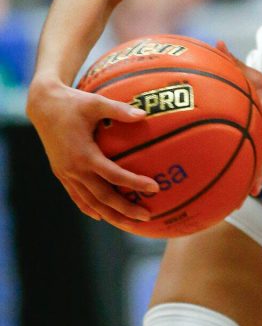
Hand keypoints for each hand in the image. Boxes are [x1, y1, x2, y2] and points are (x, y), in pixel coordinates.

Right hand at [26, 77, 159, 227]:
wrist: (42, 106)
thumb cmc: (72, 102)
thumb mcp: (96, 102)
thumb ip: (119, 109)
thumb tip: (144, 114)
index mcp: (84, 154)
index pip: (113, 175)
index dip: (134, 183)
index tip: (155, 187)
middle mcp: (73, 169)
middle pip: (102, 197)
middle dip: (125, 210)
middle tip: (147, 216)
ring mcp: (65, 174)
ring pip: (89, 202)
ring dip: (110, 215)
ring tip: (130, 224)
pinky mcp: (61, 173)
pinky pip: (77, 196)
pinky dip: (89, 208)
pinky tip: (102, 216)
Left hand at [215, 42, 261, 193]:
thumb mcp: (254, 77)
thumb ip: (234, 63)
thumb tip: (217, 42)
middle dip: (260, 166)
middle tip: (252, 186)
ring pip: (260, 161)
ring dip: (255, 177)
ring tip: (248, 196)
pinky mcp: (260, 151)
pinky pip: (254, 165)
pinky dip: (249, 178)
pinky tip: (242, 195)